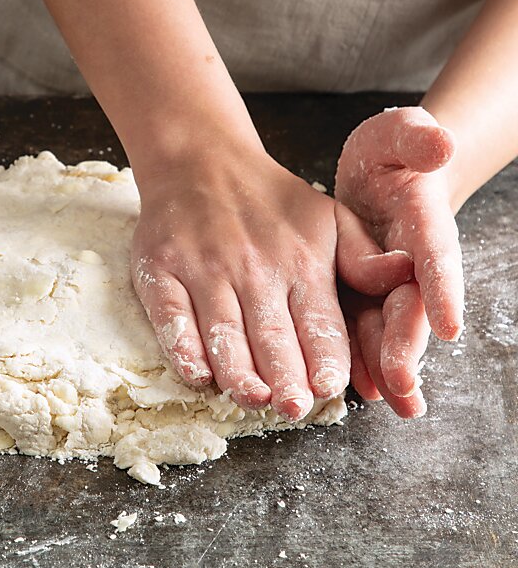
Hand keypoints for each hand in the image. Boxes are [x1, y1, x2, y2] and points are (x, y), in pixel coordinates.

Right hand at [131, 145, 349, 421]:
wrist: (201, 160)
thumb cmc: (269, 199)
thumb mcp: (330, 217)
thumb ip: (364, 258)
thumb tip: (405, 274)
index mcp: (300, 260)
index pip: (318, 322)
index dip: (325, 359)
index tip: (328, 387)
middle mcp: (253, 267)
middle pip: (272, 334)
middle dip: (286, 376)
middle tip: (293, 407)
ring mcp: (203, 268)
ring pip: (223, 331)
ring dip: (239, 370)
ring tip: (253, 398)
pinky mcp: (161, 270)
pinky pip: (171, 317)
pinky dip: (183, 348)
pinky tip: (197, 374)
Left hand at [335, 106, 462, 398]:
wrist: (380, 176)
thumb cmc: (391, 153)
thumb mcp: (398, 133)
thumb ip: (417, 137)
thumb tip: (441, 144)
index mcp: (424, 223)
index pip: (435, 257)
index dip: (442, 289)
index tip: (449, 324)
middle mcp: (411, 261)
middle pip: (411, 306)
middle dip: (407, 344)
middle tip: (403, 383)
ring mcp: (386, 281)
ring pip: (387, 327)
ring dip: (387, 365)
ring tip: (388, 399)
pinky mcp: (360, 291)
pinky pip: (361, 326)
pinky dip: (361, 356)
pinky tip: (359, 387)